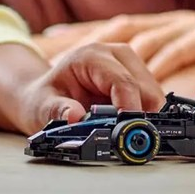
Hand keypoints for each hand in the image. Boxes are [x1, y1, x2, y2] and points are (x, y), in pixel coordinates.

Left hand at [0, 41, 165, 134]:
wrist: (44, 95)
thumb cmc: (42, 99)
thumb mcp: (40, 108)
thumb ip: (56, 111)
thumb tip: (74, 117)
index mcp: (92, 56)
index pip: (123, 82)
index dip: (130, 110)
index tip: (129, 134)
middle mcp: (115, 54)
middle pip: (146, 89)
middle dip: (140, 117)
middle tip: (124, 140)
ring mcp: (130, 63)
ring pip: (154, 96)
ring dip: (142, 118)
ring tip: (118, 132)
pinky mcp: (137, 76)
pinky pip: (151, 101)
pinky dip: (142, 116)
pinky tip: (124, 125)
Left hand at [42, 11, 194, 80]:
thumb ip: (170, 64)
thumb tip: (143, 83)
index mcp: (168, 26)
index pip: (119, 27)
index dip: (85, 30)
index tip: (51, 35)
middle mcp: (174, 21)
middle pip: (121, 27)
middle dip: (87, 35)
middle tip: (55, 45)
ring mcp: (191, 26)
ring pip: (146, 37)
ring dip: (117, 53)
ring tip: (87, 65)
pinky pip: (178, 48)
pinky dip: (158, 61)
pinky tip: (140, 74)